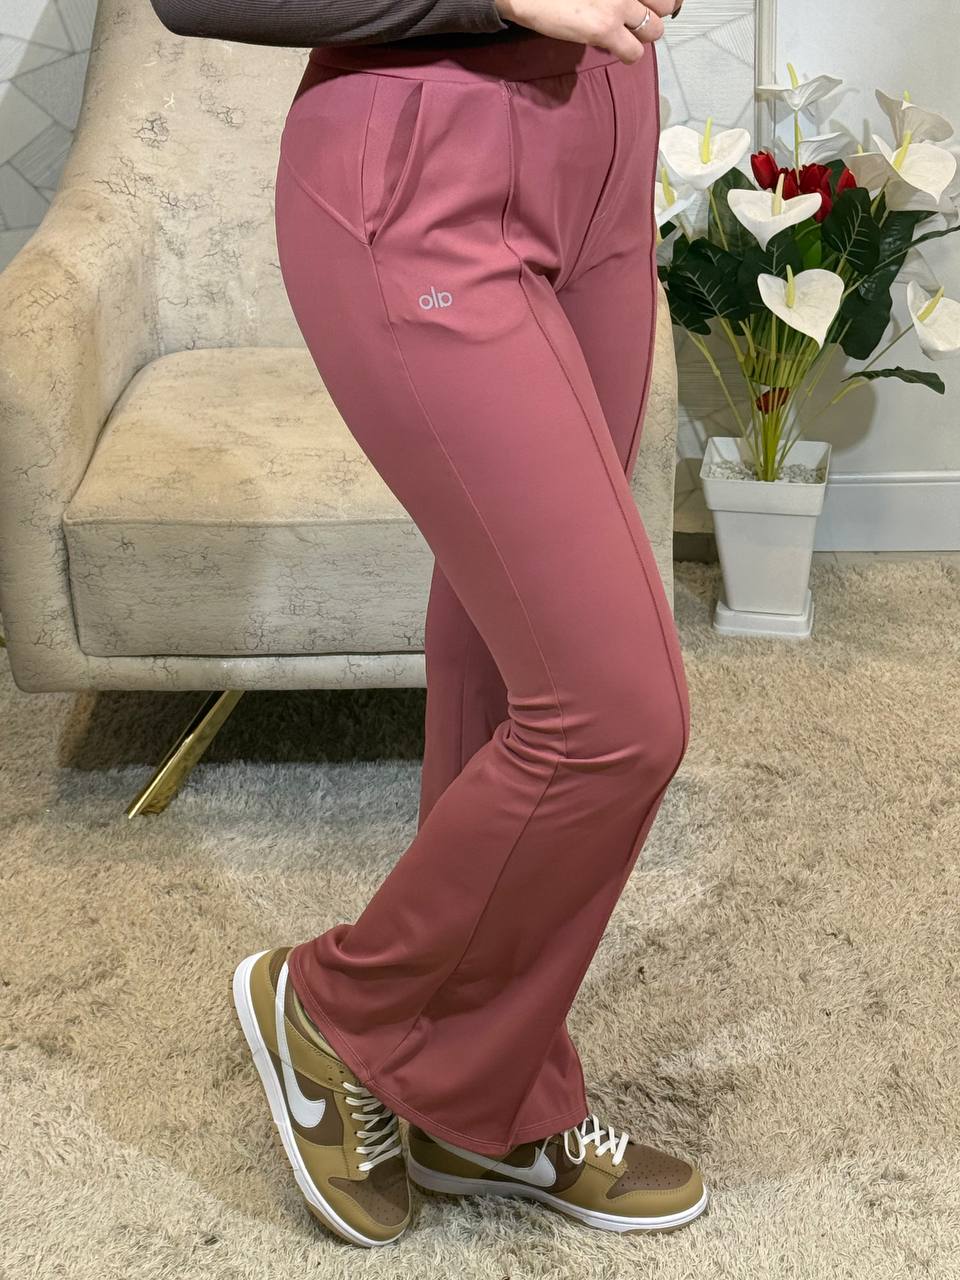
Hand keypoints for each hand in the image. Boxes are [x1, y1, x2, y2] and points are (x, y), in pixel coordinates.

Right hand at [494, 0, 672, 64]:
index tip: (645, 5)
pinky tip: (617, 51)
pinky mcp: (605, 28)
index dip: (655, 1)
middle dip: (653, 14)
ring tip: (626, 36)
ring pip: (655, 30)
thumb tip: (627, 3)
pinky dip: (629, 55)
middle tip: (636, 20)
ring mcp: (618, 4)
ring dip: (643, 36)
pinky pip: (634, 52)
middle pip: (666, 4)